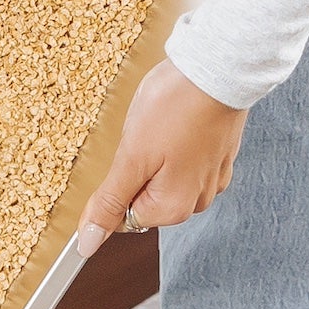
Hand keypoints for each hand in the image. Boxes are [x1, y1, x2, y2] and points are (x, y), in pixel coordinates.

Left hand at [75, 59, 247, 254]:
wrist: (220, 65)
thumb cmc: (177, 106)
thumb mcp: (131, 159)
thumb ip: (109, 203)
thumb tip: (88, 244)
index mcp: (174, 208)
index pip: (124, 217)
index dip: (115, 186)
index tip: (125, 156)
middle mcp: (198, 200)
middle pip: (146, 195)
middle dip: (138, 167)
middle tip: (148, 135)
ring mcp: (213, 176)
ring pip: (165, 174)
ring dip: (157, 152)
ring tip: (166, 125)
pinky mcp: (220, 153)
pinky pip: (186, 157)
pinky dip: (177, 140)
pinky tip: (181, 121)